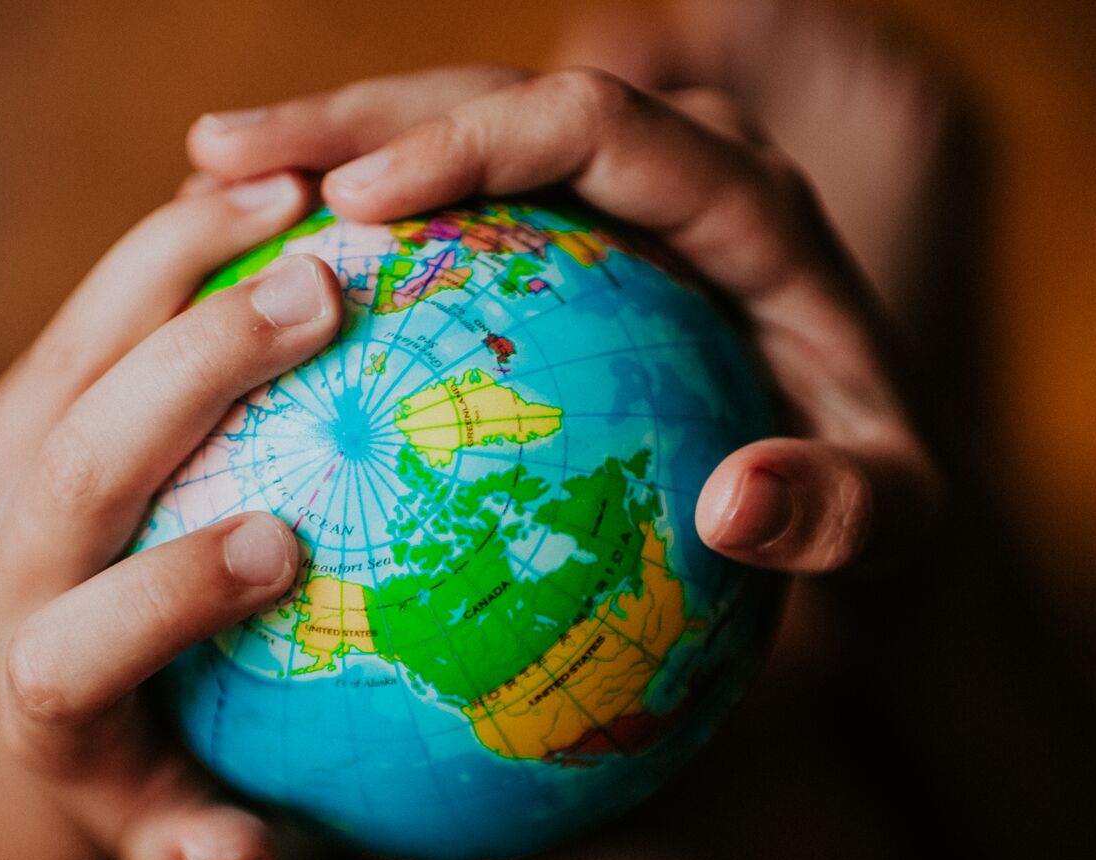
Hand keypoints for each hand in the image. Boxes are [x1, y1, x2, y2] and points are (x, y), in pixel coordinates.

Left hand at [0, 174, 342, 859]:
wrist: (56, 698)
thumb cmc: (166, 776)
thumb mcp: (183, 847)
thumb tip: (236, 859)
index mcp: (34, 694)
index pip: (75, 644)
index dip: (162, 597)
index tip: (281, 546)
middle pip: (72, 463)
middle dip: (194, 370)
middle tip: (323, 292)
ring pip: (68, 355)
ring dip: (176, 264)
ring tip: (294, 193)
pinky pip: (82, 318)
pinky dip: (165, 252)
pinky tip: (255, 193)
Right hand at [188, 66, 938, 572]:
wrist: (860, 470)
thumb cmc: (868, 504)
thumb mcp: (893, 528)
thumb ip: (841, 514)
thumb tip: (736, 505)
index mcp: (751, 200)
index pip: (598, 126)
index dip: (472, 147)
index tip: (354, 203)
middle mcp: (680, 160)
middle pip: (500, 95)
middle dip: (357, 114)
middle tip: (219, 156)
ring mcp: (618, 184)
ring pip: (458, 124)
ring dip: (331, 141)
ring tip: (202, 174)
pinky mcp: (569, 227)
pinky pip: (451, 204)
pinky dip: (356, 215)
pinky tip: (253, 256)